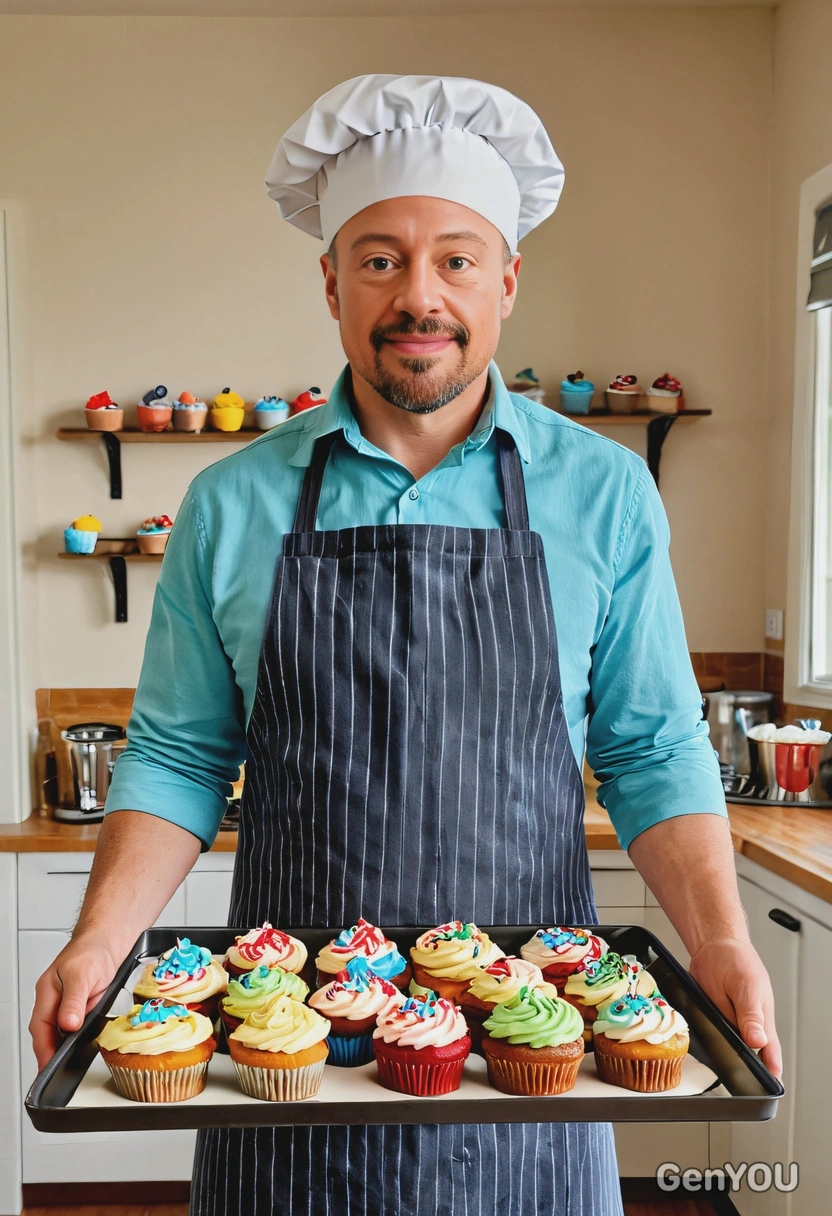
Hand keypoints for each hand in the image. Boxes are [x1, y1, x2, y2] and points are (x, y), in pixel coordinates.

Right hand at [29, 939, 120, 1071]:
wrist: (111, 938)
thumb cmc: (93, 949)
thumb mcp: (83, 974)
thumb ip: (74, 1001)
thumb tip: (67, 1025)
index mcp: (47, 992)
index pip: (39, 1028)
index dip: (43, 1050)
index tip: (47, 1069)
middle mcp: (55, 999)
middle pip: (47, 1033)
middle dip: (51, 1053)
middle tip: (58, 1073)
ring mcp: (68, 1002)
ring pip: (62, 1031)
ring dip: (66, 1045)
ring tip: (70, 1063)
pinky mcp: (83, 1004)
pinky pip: (78, 1025)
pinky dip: (80, 1035)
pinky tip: (86, 1043)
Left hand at [688, 936, 781, 1077]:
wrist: (712, 945)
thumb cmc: (737, 961)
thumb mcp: (747, 988)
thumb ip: (751, 1016)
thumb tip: (759, 1041)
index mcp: (761, 1020)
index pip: (770, 1053)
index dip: (769, 1071)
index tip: (764, 1088)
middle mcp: (745, 1023)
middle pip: (746, 1054)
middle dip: (739, 1066)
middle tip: (732, 1076)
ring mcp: (727, 1020)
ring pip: (724, 1045)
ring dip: (717, 1052)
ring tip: (711, 1058)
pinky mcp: (710, 1016)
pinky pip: (707, 1032)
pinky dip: (702, 1037)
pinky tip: (696, 1039)